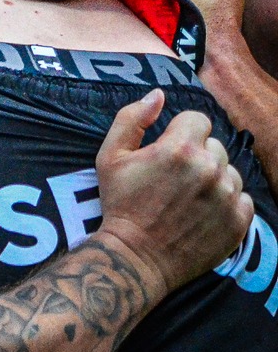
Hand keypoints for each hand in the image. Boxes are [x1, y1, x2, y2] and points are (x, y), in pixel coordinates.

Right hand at [92, 90, 251, 294]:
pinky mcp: (239, 220)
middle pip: (214, 146)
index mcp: (179, 149)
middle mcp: (209, 168)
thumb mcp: (110, 156)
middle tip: (174, 179)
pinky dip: (226, 202)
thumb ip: (131, 118)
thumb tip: (157, 95)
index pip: (197, 119)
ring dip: (213, 179)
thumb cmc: (120, 205)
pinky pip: (243, 198)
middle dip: (196, 156)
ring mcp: (227, 195)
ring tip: (189, 198)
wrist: (137, 256)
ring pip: (230, 171)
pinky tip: (203, 212)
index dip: (180, 132)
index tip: (167, 150)